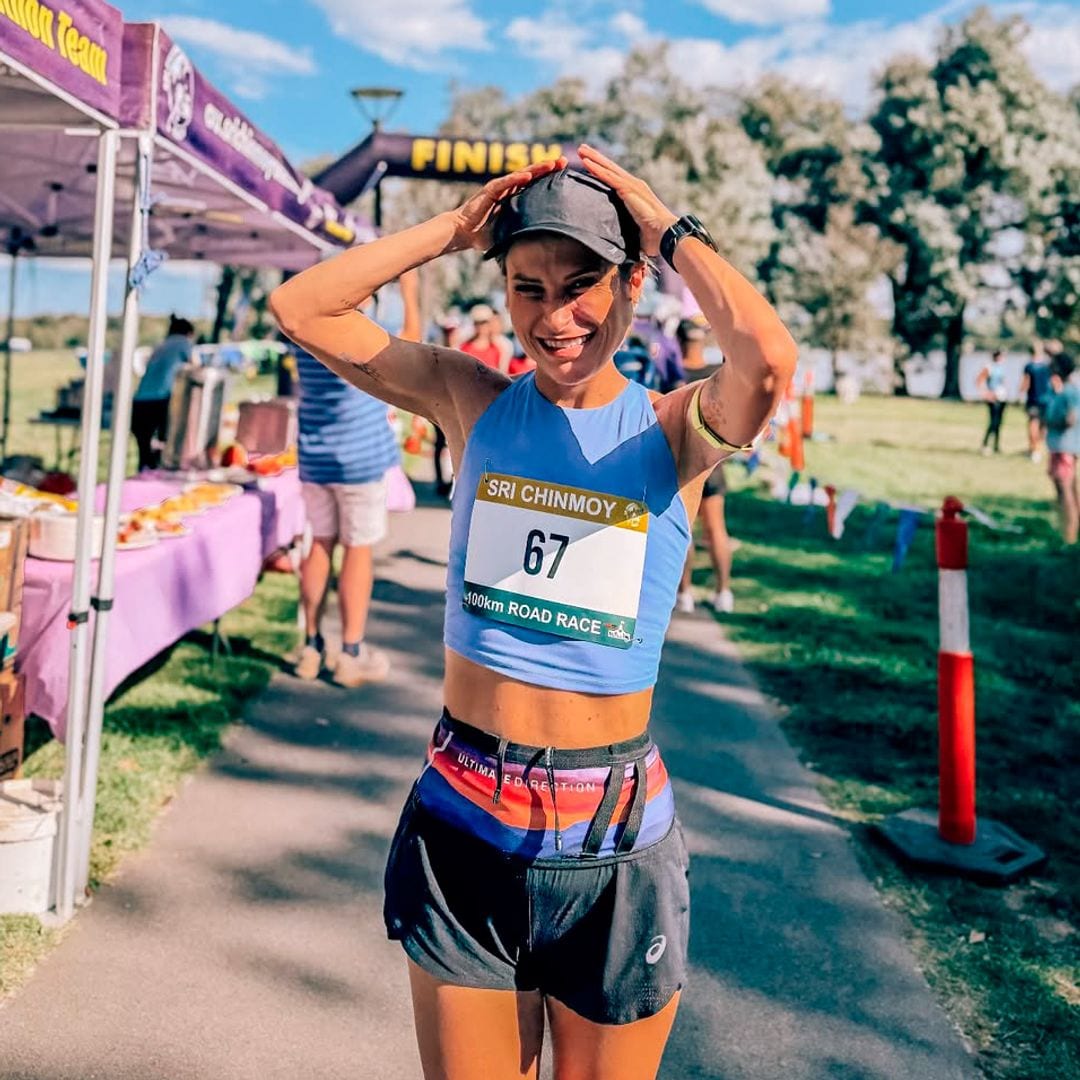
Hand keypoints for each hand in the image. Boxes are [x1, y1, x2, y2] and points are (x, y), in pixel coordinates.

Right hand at [448, 158, 566, 253]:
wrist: (463, 233)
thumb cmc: (484, 235)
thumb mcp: (510, 233)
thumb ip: (523, 233)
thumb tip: (544, 245)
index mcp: (515, 197)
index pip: (535, 184)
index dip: (549, 178)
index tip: (566, 173)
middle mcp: (508, 189)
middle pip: (532, 175)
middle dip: (548, 167)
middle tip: (564, 161)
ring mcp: (499, 188)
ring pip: (521, 175)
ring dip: (537, 168)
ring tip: (551, 164)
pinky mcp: (489, 191)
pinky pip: (505, 183)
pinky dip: (516, 179)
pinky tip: (529, 175)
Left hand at [577, 144, 678, 257]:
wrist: (664, 234)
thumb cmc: (653, 237)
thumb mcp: (635, 230)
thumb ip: (626, 229)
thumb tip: (618, 241)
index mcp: (635, 193)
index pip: (616, 178)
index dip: (604, 170)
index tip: (590, 163)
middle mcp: (634, 185)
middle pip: (611, 168)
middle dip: (596, 158)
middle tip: (582, 149)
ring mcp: (631, 186)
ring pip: (608, 169)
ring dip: (593, 159)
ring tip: (581, 150)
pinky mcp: (628, 189)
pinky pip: (609, 177)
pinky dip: (597, 169)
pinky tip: (586, 162)